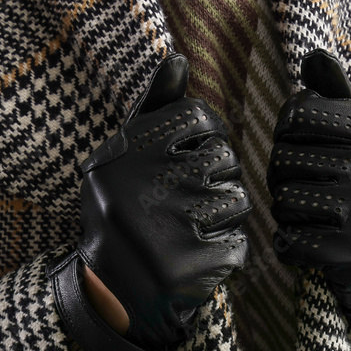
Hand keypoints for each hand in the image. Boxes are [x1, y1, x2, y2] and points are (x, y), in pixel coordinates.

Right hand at [49, 54, 250, 350]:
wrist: (111, 290)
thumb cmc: (125, 210)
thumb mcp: (127, 155)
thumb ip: (156, 108)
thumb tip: (179, 59)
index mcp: (130, 150)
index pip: (200, 119)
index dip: (208, 137)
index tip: (194, 158)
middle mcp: (146, 182)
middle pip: (225, 159)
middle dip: (218, 179)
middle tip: (188, 201)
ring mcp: (169, 224)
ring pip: (237, 201)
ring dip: (224, 217)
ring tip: (190, 229)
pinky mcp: (190, 264)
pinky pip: (239, 244)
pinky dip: (225, 253)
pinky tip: (196, 258)